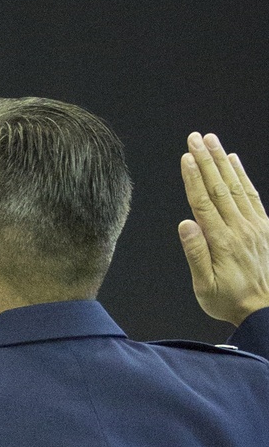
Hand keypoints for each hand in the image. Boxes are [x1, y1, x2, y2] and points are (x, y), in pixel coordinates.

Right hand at [179, 133, 268, 325]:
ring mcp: (254, 225)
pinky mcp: (263, 226)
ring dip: (222, 161)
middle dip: (206, 160)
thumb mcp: (205, 287)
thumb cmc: (230, 301)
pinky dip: (242, 175)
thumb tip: (185, 224)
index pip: (203, 202)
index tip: (186, 157)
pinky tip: (234, 161)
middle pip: (219, 187)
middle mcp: (239, 228)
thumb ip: (196, 254)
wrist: (265, 308)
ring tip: (211, 141)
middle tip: (195, 138)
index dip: (193, 178)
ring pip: (235, 186)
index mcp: (222, 242)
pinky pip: (251, 194)